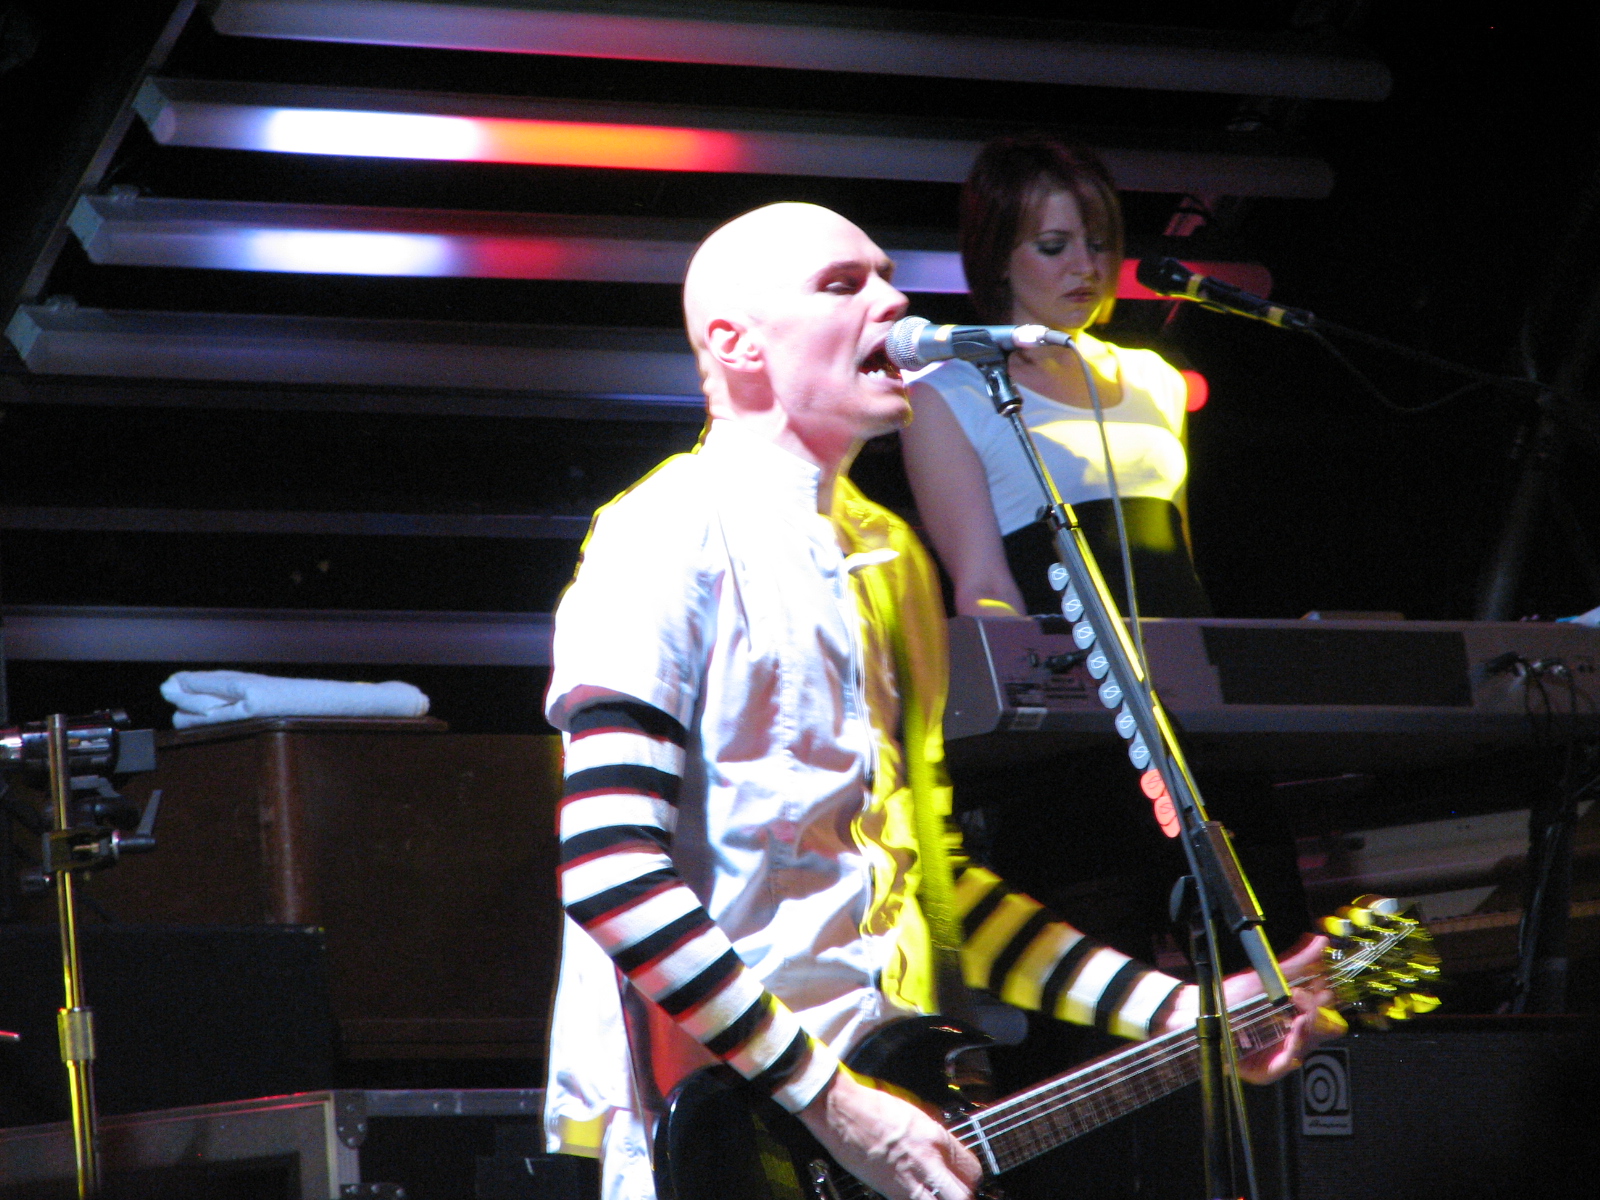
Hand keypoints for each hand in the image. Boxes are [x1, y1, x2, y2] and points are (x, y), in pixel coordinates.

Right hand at [798, 1066, 982, 1199]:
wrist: (840, 1109)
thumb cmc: (869, 1106)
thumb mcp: (912, 1111)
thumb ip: (932, 1130)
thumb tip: (942, 1147)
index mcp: (934, 1135)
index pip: (971, 1167)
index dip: (969, 1175)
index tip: (963, 1177)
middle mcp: (927, 1159)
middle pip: (964, 1193)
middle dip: (962, 1195)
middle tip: (953, 1191)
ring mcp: (909, 1178)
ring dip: (941, 1199)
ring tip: (934, 1194)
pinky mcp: (889, 1191)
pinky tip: (913, 1194)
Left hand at [1158, 934, 1346, 1084]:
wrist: (1201, 1012)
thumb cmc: (1231, 998)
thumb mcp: (1264, 977)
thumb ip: (1296, 963)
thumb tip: (1319, 942)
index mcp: (1294, 1016)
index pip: (1323, 1012)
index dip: (1325, 1001)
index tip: (1322, 987)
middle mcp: (1290, 1036)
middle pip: (1320, 1031)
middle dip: (1318, 1014)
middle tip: (1306, 998)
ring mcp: (1279, 1053)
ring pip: (1306, 1047)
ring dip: (1307, 1029)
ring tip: (1301, 1014)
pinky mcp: (1266, 1069)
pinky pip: (1286, 1064)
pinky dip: (1292, 1049)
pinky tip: (1293, 1036)